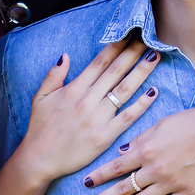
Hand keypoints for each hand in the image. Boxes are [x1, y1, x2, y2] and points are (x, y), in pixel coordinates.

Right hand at [18, 37, 160, 183]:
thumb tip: (65, 56)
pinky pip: (127, 117)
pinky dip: (141, 104)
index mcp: (74, 88)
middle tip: (149, 38)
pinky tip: (154, 92)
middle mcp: (88, 99)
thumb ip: (53, 76)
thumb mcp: (40, 98)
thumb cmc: (39, 129)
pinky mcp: (105, 136)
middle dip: (133, 52)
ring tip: (155, 56)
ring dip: (142, 71)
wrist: (38, 160)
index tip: (130, 34)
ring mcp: (98, 117)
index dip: (117, 46)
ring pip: (125, 89)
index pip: (100, 62)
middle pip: (116, 71)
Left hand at [80, 91, 194, 194]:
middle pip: (122, 188)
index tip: (84, 183)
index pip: (115, 167)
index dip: (98, 176)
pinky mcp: (186, 192)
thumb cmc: (189, 121)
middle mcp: (154, 169)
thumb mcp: (159, 125)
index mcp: (145, 151)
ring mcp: (170, 183)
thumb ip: (139, 141)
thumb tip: (121, 153)